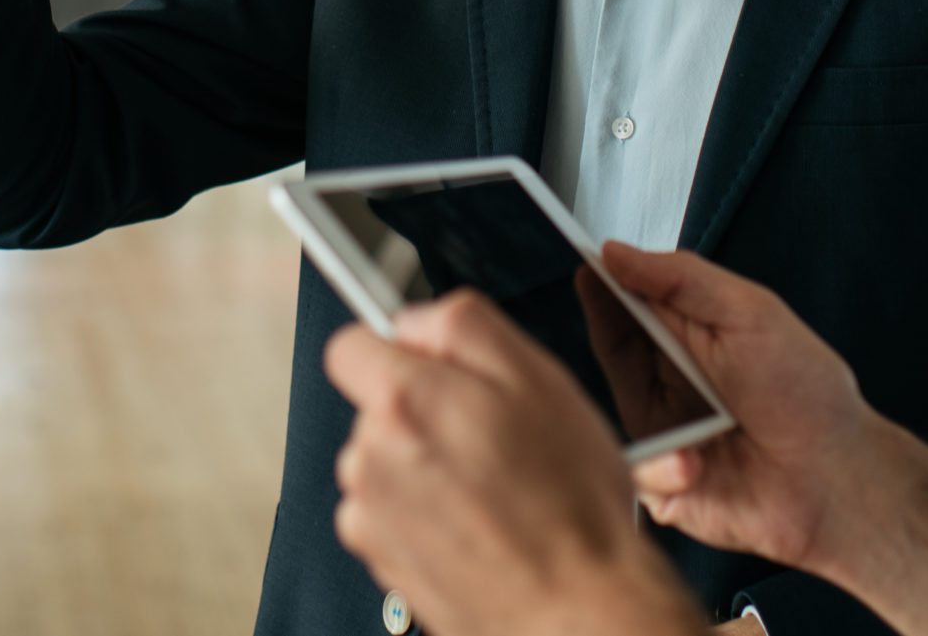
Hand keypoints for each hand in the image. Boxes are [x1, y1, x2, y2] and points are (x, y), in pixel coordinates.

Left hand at [323, 292, 705, 635]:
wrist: (576, 606)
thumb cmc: (569, 504)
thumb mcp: (539, 376)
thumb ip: (462, 325)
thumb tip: (415, 320)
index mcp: (404, 401)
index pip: (350, 345)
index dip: (395, 349)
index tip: (430, 367)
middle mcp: (371, 457)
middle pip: (375, 406)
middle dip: (422, 410)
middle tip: (490, 435)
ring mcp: (371, 515)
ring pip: (383, 461)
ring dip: (423, 465)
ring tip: (491, 488)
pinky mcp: (380, 561)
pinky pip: (389, 514)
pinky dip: (421, 514)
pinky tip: (473, 523)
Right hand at [604, 245, 927, 633]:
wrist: (839, 479)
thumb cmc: (807, 394)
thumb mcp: (749, 314)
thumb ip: (682, 278)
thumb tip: (615, 251)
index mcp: (689, 337)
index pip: (629, 302)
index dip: (605, 283)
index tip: (587, 261)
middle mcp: (669, 382)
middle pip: (612, 347)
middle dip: (609, 329)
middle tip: (618, 315)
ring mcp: (663, 435)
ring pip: (607, 408)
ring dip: (642, 397)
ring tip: (689, 398)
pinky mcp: (662, 488)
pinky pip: (636, 472)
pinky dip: (663, 465)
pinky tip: (696, 462)